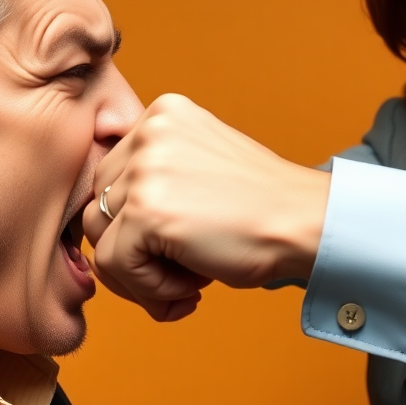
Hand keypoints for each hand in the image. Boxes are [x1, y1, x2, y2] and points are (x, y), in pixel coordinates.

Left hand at [84, 93, 329, 320]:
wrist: (306, 224)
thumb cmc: (263, 211)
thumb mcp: (202, 169)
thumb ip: (157, 179)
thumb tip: (103, 225)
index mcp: (164, 115)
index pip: (114, 177)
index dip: (137, 224)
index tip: (176, 247)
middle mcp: (149, 132)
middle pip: (100, 207)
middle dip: (133, 252)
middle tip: (182, 273)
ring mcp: (145, 169)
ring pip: (99, 239)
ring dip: (139, 275)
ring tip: (189, 281)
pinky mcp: (145, 211)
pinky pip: (114, 265)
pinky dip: (149, 290)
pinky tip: (193, 287)